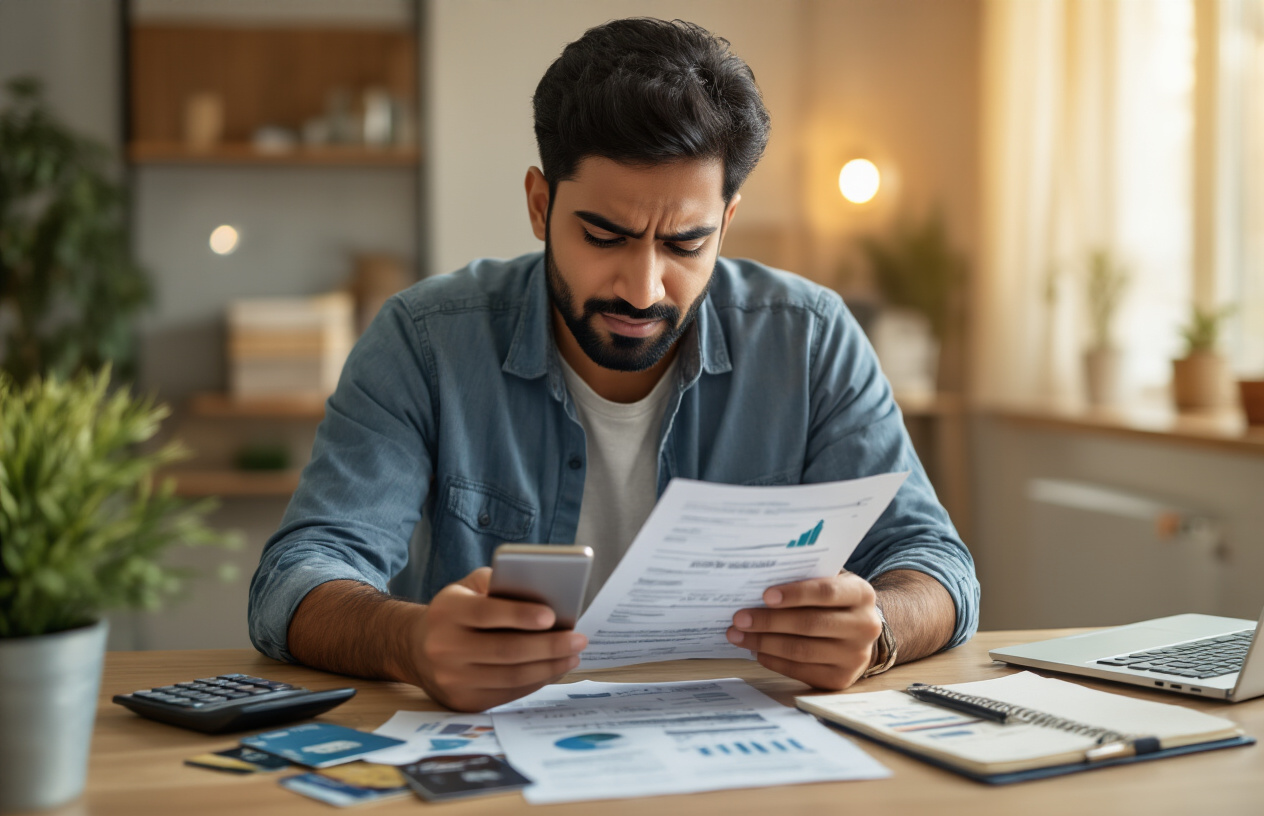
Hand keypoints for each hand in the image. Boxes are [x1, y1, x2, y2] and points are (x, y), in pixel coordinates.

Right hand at [411, 567, 586, 710]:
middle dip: (548, 646)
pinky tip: (554, 669)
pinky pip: (507, 693)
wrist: (415, 649)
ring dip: (548, 667)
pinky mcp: (463, 701)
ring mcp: (452, 680)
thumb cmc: (455, 612)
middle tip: (578, 639)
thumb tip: (543, 596)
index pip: (486, 613)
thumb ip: (497, 584)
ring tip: (573, 655)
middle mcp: (444, 648)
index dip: (520, 615)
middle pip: (505, 650)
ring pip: (510, 676)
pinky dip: (535, 681)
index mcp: (446, 613)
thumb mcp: (466, 588)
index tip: (552, 615)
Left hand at [726, 572, 881, 689]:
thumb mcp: (830, 582)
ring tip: (738, 635)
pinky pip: (800, 670)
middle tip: (739, 618)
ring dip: (764, 643)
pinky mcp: (840, 679)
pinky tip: (756, 651)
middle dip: (769, 621)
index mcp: (861, 594)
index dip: (795, 594)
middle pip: (810, 624)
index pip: (827, 593)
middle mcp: (864, 626)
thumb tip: (757, 582)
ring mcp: (855, 656)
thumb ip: (805, 579)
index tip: (765, 595)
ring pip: (801, 650)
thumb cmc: (833, 602)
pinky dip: (773, 660)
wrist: (859, 632)